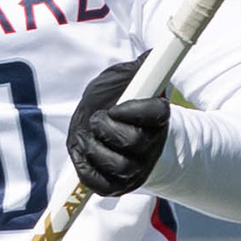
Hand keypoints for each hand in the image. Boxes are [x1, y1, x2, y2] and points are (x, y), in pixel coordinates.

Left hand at [66, 58, 169, 197]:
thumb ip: (139, 68)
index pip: (156, 113)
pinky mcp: (116, 186)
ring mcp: (136, 169)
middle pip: (133, 141)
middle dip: (107, 128)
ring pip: (119, 165)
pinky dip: (87, 169)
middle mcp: (151, 146)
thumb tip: (153, 54)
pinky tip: (82, 153)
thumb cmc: (120, 101)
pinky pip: (102, 184)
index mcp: (158, 118)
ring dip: (94, 148)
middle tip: (96, 120)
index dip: (133, 109)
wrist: (110, 130)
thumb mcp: (127, 79)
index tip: (115, 106)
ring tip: (85, 136)